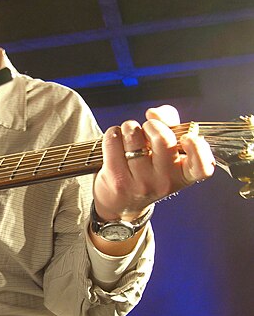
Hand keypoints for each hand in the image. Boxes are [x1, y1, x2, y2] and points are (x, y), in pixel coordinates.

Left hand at [93, 105, 215, 222]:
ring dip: (130, 127)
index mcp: (184, 175)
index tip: (187, 138)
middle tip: (148, 129)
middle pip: (163, 139)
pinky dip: (113, 133)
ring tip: (130, 135)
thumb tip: (155, 113)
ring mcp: (140, 182)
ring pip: (134, 135)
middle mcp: (164, 181)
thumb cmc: (148, 170)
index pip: (202, 166)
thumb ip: (169, 124)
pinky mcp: (117, 179)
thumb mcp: (167, 151)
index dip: (197, 148)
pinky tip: (117, 141)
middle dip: (152, 125)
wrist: (121, 202)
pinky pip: (113, 140)